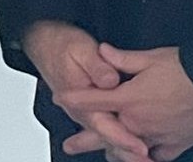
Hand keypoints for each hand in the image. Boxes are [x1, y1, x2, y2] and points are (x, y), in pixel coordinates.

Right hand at [23, 21, 147, 161]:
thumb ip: (97, 66)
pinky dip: (121, 140)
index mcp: (80, 99)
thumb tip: (111, 81)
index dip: (124, 138)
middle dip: (127, 153)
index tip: (142, 148)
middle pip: (107, 138)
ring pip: (107, 137)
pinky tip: (135, 148)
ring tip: (147, 160)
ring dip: (125, 151)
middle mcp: (82, 111)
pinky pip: (108, 129)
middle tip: (147, 161)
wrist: (44, 43)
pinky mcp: (92, 109)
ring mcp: (86, 112)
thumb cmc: (63, 45)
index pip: (104, 125)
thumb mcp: (81, 49)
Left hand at [57, 45, 192, 161]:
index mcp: (129, 99)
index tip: (60, 98)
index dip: (74, 99)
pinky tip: (142, 157)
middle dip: (85, 138)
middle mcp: (139, 123)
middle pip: (105, 132)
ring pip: (129, 149)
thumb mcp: (151, 58)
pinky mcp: (177, 145)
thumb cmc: (188, 71)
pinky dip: (147, 156)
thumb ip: (123, 59)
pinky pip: (157, 156)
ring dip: (113, 151)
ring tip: (103, 155)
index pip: (93, 100)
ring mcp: (157, 136)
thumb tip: (102, 50)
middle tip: (70, 144)